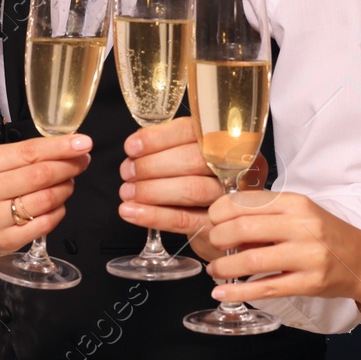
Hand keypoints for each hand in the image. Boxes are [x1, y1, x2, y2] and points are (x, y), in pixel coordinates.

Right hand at [0, 133, 90, 276]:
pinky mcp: (6, 240)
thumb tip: (70, 146)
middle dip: (68, 166)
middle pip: (39, 175)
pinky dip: (59, 210)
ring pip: (46, 199)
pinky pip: (45, 223)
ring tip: (69, 182)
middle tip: (83, 161)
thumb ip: (26, 155)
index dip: (60, 147)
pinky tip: (59, 204)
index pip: (29, 152)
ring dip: (66, 188)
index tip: (84, 142)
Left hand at [115, 117, 266, 261]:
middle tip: (127, 172)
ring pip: (191, 189)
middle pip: (193, 160)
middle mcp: (233, 167)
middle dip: (152, 165)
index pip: (193, 131)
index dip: (159, 138)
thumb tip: (136, 146)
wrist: (224, 226)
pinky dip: (153, 216)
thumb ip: (170, 148)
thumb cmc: (203, 185)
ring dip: (151, 190)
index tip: (132, 147)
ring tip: (127, 192)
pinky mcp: (217, 227)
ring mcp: (229, 199)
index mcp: (224, 142)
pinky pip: (184, 220)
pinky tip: (131, 212)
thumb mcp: (193, 158)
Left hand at [201, 191, 360, 307]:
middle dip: (217, 238)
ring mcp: (307, 255)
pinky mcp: (309, 283)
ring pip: (251, 260)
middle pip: (243, 228)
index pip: (246, 201)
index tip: (211, 221)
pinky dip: (238, 292)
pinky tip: (221, 293)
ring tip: (215, 269)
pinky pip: (265, 288)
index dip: (219, 212)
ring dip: (224, 267)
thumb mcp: (299, 213)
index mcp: (295, 203)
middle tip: (212, 245)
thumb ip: (266, 215)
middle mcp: (301, 225)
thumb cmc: (326, 235)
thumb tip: (223, 224)